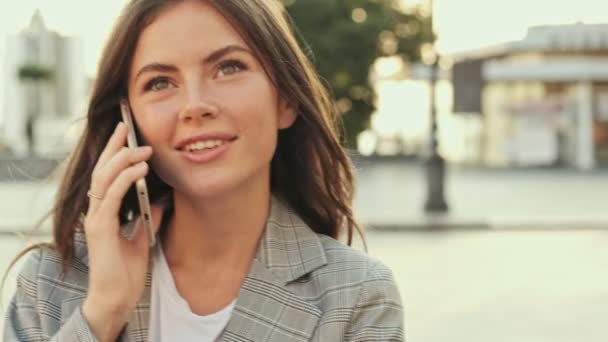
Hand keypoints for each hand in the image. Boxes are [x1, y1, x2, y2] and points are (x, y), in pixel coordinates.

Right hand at [82, 122, 163, 340]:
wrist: (118, 296)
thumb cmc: (127, 270)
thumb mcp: (143, 236)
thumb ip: (148, 216)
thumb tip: (160, 199)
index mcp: (104, 211)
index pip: (106, 174)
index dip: (114, 152)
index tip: (126, 134)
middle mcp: (96, 210)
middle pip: (101, 169)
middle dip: (114, 146)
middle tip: (126, 126)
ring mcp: (96, 218)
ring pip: (104, 178)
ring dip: (123, 159)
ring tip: (143, 149)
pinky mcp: (100, 228)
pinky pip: (112, 196)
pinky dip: (125, 179)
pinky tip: (140, 170)